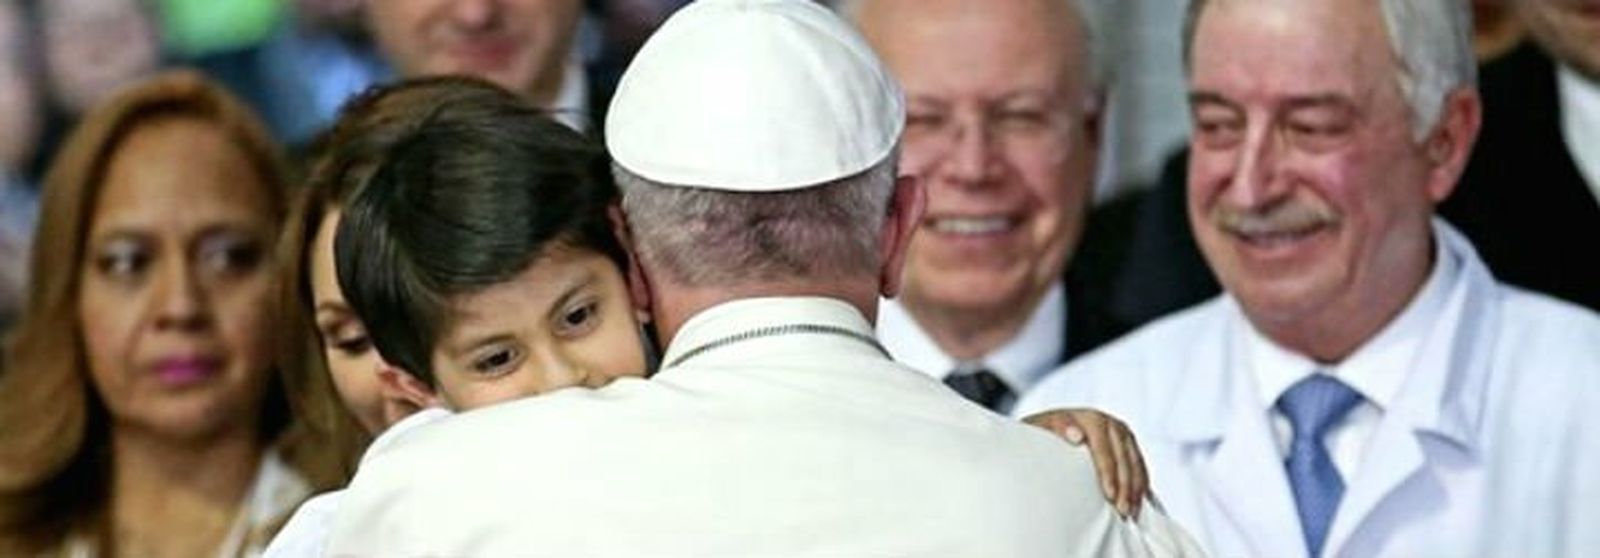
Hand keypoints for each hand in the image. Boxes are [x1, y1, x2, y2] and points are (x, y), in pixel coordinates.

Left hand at [1023, 408, 1146, 517]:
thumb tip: (1076, 435)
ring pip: (1134, 463)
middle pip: (1122, 458)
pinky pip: (1139, 466)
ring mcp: (1122, 434)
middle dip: (1124, 486)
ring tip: (1130, 512)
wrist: (1051, 427)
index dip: (1107, 472)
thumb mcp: (1042, 428)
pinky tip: (1137, 502)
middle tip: (1121, 510)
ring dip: (1135, 489)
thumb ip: (1058, 428)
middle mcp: (1110, 424)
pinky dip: (1140, 485)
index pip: (1103, 448)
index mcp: (1091, 419)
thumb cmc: (1042, 433)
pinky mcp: (1129, 445)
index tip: (1109, 494)